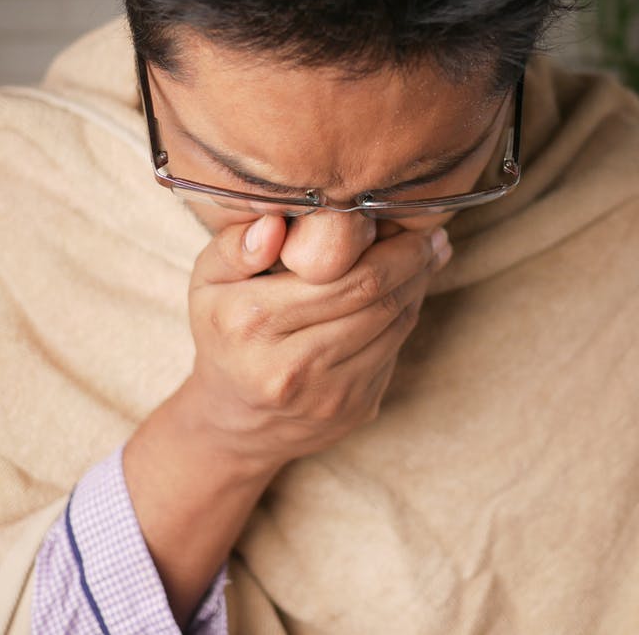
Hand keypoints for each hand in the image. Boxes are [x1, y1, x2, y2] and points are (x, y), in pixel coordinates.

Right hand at [181, 214, 452, 473]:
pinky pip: (396, 349)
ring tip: (427, 255)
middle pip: (375, 299)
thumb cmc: (226, 333)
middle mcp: (290, 364)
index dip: (385, 245)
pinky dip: (408, 314)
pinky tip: (410, 290)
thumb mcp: (208, 283)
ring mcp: (327, 393)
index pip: (340, 276)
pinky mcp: (354, 408)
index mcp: (252, 322)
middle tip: (430, 234)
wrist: (236, 420)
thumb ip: (235, 247)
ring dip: (418, 285)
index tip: (402, 217)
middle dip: (412, 261)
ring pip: (394, 324)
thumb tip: (276, 224)